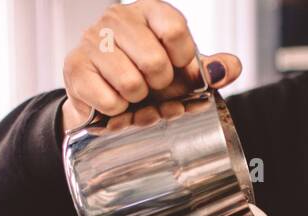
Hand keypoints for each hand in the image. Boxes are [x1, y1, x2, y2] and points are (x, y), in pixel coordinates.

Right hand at [61, 0, 242, 131]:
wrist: (102, 96)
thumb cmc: (145, 77)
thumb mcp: (180, 71)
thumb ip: (209, 69)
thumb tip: (231, 68)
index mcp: (149, 11)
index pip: (176, 29)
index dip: (184, 61)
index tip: (181, 72)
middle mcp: (118, 18)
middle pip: (155, 62)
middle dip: (161, 87)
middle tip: (154, 89)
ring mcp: (93, 40)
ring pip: (131, 84)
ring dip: (138, 101)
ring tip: (134, 97)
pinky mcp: (75, 67)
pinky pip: (110, 101)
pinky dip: (118, 112)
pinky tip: (116, 104)